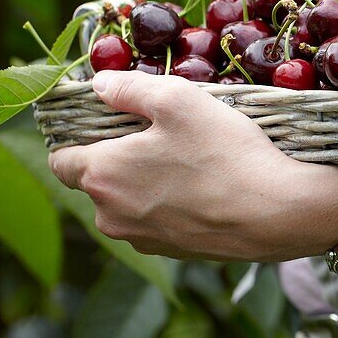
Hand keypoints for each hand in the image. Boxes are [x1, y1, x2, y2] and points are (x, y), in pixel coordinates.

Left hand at [49, 71, 337, 261]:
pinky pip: (155, 220)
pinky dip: (167, 203)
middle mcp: (110, 216)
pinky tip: (202, 185)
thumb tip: (99, 85)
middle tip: (157, 132)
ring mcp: (141, 240)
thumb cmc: (223, 151)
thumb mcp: (176, 100)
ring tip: (186, 158)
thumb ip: (128, 88)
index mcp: (101, 175)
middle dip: (115, 156)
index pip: (61, 159)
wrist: (276, 213)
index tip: (103, 119)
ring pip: (126, 202)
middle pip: (96, 180)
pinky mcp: (172, 253)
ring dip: (142, 181)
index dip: (76, 136)